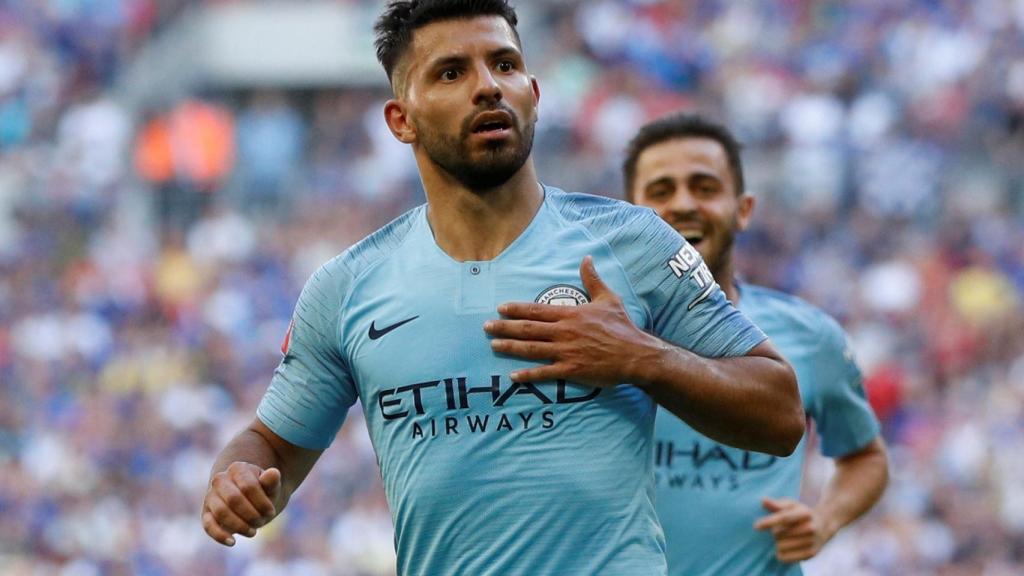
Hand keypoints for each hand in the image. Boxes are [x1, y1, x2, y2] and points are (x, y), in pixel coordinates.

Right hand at [202, 462, 280, 545]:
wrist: (249, 499)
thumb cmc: (262, 492)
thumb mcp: (271, 486)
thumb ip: (272, 481)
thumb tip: (274, 472)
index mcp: (238, 468)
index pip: (248, 486)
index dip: (262, 503)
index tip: (271, 512)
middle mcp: (220, 479)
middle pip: (234, 499)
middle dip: (251, 514)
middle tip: (262, 521)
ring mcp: (211, 496)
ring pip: (221, 512)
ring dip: (239, 525)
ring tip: (253, 532)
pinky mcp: (206, 513)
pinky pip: (208, 525)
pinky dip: (219, 535)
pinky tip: (233, 542)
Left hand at [484, 256, 659, 386]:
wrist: (636, 354)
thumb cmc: (622, 326)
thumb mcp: (608, 298)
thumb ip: (592, 279)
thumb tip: (587, 258)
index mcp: (570, 315)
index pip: (536, 310)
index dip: (516, 309)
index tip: (500, 308)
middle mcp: (564, 332)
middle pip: (528, 329)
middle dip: (505, 327)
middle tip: (486, 327)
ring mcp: (566, 352)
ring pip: (531, 349)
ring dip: (510, 347)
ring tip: (494, 345)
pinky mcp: (571, 371)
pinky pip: (545, 373)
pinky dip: (528, 375)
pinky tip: (513, 375)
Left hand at [753, 497, 833, 563]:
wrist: (824, 525)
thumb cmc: (801, 513)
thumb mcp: (791, 505)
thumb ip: (776, 504)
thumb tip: (763, 500)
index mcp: (805, 513)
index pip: (784, 518)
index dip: (769, 522)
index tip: (756, 526)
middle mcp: (810, 528)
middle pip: (779, 534)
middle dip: (775, 532)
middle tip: (781, 529)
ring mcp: (812, 542)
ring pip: (781, 546)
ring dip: (778, 543)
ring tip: (785, 538)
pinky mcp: (810, 554)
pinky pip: (786, 558)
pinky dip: (781, 554)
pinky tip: (785, 548)